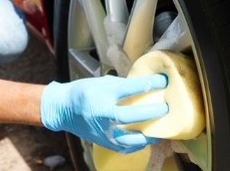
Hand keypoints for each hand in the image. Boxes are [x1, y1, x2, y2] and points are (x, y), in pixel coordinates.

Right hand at [40, 74, 168, 152]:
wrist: (63, 109)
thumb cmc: (83, 92)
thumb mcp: (102, 82)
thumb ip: (123, 86)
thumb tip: (145, 86)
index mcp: (102, 94)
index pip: (130, 88)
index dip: (149, 84)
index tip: (163, 81)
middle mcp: (103, 114)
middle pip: (132, 116)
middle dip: (152, 112)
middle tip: (166, 107)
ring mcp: (103, 131)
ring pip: (130, 138)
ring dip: (149, 134)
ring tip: (162, 128)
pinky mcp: (104, 142)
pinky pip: (126, 147)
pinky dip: (139, 144)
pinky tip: (148, 139)